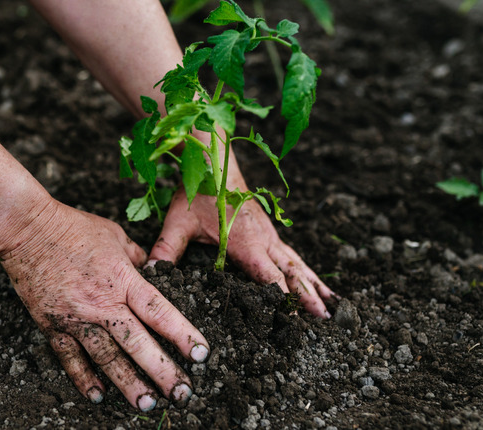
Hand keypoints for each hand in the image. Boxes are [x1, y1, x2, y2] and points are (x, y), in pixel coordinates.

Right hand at [0, 200, 209, 410]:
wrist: (26, 229)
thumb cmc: (73, 227)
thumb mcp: (114, 235)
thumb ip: (135, 257)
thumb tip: (151, 269)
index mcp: (123, 279)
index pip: (160, 312)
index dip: (183, 335)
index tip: (202, 355)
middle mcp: (102, 303)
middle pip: (138, 343)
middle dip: (162, 371)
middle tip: (182, 393)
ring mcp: (76, 318)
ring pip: (107, 358)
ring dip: (128, 384)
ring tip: (147, 404)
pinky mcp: (52, 325)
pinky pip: (70, 359)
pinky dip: (84, 379)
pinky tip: (98, 396)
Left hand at [148, 184, 334, 317]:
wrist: (217, 161)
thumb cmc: (199, 192)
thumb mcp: (178, 223)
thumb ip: (166, 249)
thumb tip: (151, 272)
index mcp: (245, 244)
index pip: (268, 277)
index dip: (281, 298)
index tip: (294, 319)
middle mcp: (264, 241)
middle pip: (291, 274)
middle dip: (308, 297)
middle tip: (324, 321)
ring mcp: (270, 236)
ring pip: (298, 265)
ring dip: (314, 286)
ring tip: (332, 308)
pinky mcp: (270, 232)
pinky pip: (293, 256)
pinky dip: (308, 272)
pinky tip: (317, 282)